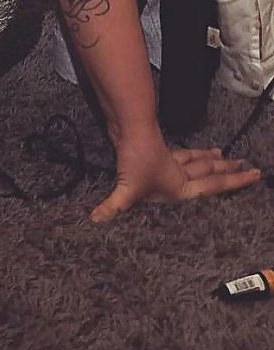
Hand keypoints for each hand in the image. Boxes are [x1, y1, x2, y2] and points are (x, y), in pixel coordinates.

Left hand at [90, 131, 262, 222]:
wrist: (130, 129)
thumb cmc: (135, 160)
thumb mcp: (126, 190)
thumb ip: (113, 207)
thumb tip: (94, 220)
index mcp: (182, 187)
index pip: (215, 186)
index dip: (235, 182)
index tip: (254, 175)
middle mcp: (181, 174)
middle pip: (210, 171)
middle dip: (229, 170)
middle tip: (247, 166)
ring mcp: (172, 161)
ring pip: (197, 160)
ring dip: (211, 159)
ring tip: (223, 154)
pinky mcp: (161, 150)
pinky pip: (181, 153)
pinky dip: (190, 153)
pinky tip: (189, 152)